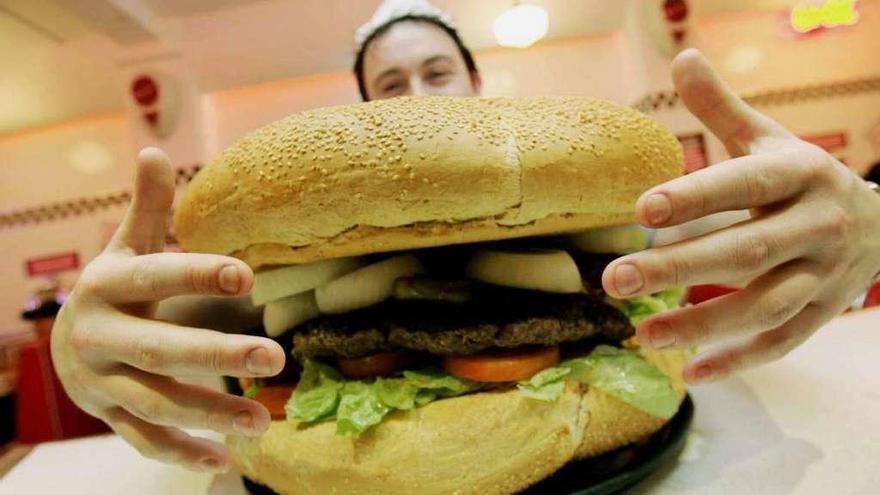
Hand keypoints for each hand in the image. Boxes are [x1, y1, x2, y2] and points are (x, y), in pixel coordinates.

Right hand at [51, 148, 285, 471]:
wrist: (63, 344)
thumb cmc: (114, 288)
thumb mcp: (126, 248)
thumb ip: (147, 208)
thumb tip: (153, 149)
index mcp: (107, 286)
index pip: (155, 278)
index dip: (196, 274)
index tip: (246, 275)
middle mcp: (100, 337)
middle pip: (159, 349)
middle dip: (215, 356)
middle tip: (275, 357)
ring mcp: (102, 383)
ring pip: (155, 403)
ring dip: (209, 414)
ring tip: (264, 421)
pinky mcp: (110, 416)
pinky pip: (143, 440)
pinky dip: (181, 454)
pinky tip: (225, 462)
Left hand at [602, 49, 879, 383]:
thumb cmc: (802, 177)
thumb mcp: (769, 139)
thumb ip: (721, 109)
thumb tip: (683, 57)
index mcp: (799, 174)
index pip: (744, 185)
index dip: (696, 197)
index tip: (642, 209)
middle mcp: (816, 225)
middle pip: (745, 251)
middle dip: (678, 268)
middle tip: (615, 280)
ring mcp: (824, 275)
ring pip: (764, 306)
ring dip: (703, 324)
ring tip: (643, 333)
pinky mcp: (824, 312)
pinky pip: (785, 342)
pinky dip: (741, 359)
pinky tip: (693, 372)